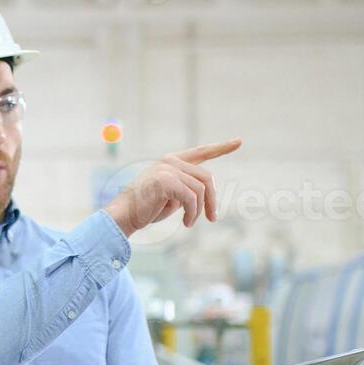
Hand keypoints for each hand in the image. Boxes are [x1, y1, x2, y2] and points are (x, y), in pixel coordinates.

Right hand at [104, 139, 241, 235]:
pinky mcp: (165, 181)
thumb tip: (207, 193)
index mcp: (171, 162)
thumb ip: (187, 188)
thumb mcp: (172, 196)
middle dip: (212, 200)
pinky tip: (185, 223)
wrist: (124, 216)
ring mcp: (167, 169)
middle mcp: (170, 161)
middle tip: (212, 218)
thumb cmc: (146, 208)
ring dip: (199, 210)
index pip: (201, 152)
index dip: (221, 147)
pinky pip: (192, 198)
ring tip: (189, 223)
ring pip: (201, 189)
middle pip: (207, 178)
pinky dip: (192, 213)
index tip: (238, 141)